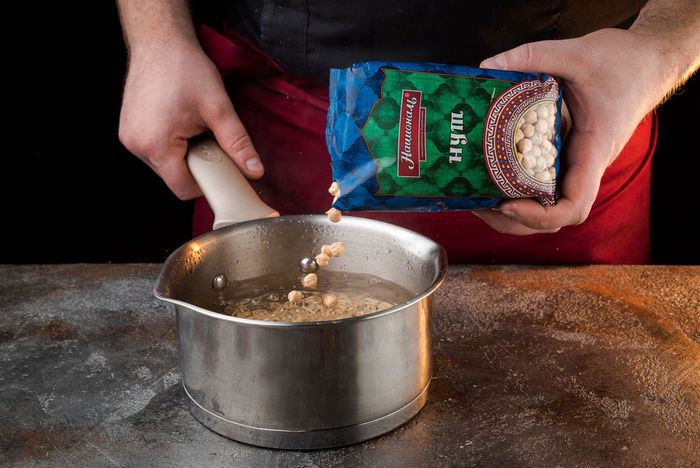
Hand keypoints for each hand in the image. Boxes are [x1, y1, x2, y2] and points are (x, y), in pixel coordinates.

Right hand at [119, 42, 262, 199]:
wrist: (159, 41)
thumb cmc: (185, 68)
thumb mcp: (218, 108)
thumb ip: (237, 143)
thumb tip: (255, 170)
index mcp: (156, 145)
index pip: (183, 188)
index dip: (207, 183)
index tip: (222, 168)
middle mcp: (136, 146)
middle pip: (174, 178)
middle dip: (197, 165)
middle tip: (209, 139)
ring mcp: (129, 138)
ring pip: (165, 165)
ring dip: (184, 155)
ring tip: (192, 127)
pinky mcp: (128, 130)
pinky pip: (155, 151)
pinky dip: (172, 145)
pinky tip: (179, 123)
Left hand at [473, 28, 668, 234]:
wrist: (647, 63)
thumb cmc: (624, 64)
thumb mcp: (578, 53)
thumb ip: (533, 56)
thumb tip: (487, 66)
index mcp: (593, 152)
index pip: (573, 206)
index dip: (539, 215)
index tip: (508, 203)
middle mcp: (583, 167)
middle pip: (551, 218)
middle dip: (514, 221)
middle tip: (478, 204)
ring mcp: (573, 165)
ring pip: (545, 207)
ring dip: (511, 212)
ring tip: (476, 198)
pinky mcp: (564, 156)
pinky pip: (541, 185)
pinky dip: (515, 189)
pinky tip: (488, 176)